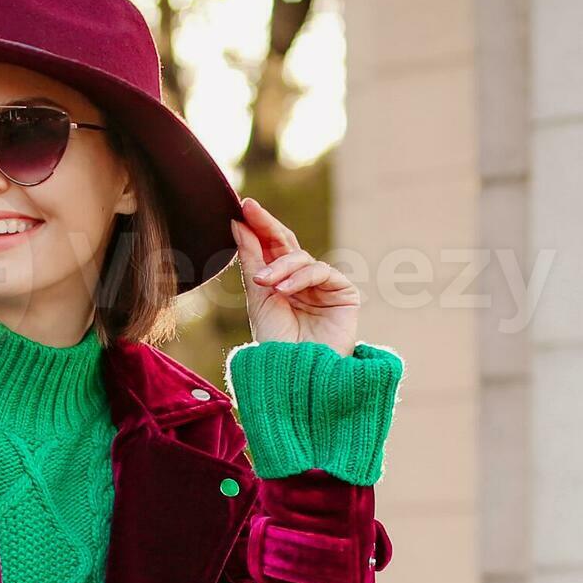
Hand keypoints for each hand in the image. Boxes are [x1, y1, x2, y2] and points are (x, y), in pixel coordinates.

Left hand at [231, 195, 360, 355]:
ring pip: (301, 258)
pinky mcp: (343, 293)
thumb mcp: (258, 298)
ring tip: (263, 284)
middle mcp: (303, 282)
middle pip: (287, 244)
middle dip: (268, 226)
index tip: (242, 206)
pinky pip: (321, 271)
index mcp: (281, 283)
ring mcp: (324, 287)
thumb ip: (252, 260)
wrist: (296, 375)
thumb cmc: (275, 343)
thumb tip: (238, 222)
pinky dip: (300, 278)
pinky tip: (283, 290)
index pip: (271, 247)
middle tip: (250, 209)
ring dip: (280, 266)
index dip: (259, 226)